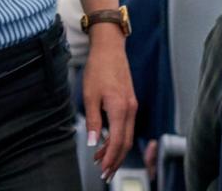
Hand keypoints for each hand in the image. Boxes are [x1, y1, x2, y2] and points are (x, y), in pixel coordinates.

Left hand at [83, 29, 136, 181]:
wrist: (110, 48)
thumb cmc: (98, 68)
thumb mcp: (89, 95)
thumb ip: (93, 120)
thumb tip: (93, 143)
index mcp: (120, 108)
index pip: (118, 141)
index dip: (111, 158)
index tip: (103, 170)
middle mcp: (130, 109)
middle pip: (126, 142)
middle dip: (116, 160)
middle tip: (105, 174)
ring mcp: (132, 106)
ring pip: (127, 135)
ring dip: (116, 150)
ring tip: (102, 160)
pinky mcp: (130, 102)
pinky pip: (126, 125)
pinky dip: (118, 137)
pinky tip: (107, 141)